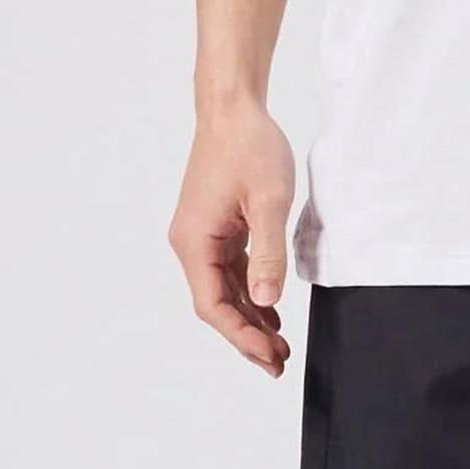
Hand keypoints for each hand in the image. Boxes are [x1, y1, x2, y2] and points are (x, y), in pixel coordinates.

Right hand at [169, 98, 295, 375]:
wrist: (233, 106)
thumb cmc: (249, 145)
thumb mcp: (269, 199)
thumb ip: (267, 253)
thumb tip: (267, 302)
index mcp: (195, 242)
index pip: (214, 305)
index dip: (241, 336)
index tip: (269, 357)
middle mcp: (190, 243)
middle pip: (216, 303)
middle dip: (246, 335)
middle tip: (278, 362)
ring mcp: (201, 233)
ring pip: (223, 287)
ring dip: (249, 315)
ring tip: (278, 343)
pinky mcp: (214, 223)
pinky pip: (229, 267)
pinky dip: (249, 288)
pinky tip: (269, 305)